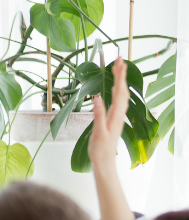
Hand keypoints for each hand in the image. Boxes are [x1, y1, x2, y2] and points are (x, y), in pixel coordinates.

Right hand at [89, 57, 128, 173]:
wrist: (104, 160)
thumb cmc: (100, 148)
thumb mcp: (98, 132)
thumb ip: (98, 115)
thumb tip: (97, 99)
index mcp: (115, 115)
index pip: (119, 91)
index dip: (119, 76)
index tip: (118, 63)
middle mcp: (119, 113)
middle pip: (122, 90)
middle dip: (121, 74)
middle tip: (119, 59)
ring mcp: (117, 115)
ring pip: (121, 94)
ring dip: (120, 80)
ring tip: (118, 68)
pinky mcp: (114, 118)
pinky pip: (118, 100)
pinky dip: (118, 90)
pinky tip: (115, 87)